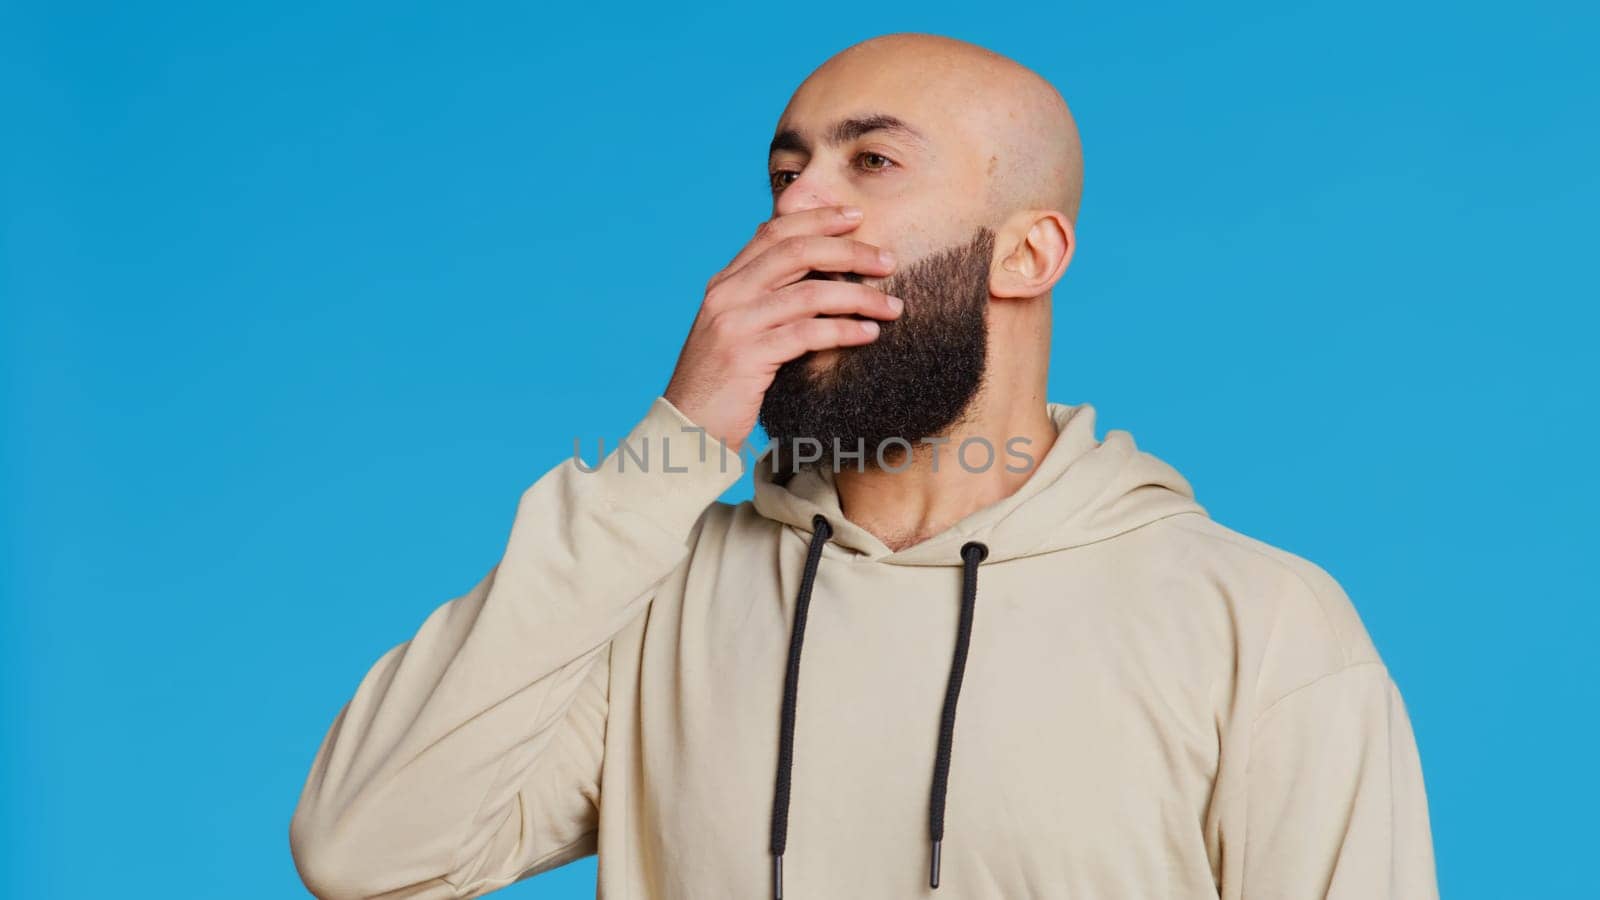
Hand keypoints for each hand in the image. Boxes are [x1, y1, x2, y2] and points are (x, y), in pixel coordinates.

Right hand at [663, 205, 902, 451]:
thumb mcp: (737, 329)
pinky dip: (844, 330)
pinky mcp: (747, 357)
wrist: (687, 428)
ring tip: (892, 306)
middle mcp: (727, 294)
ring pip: (810, 293)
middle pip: (797, 252)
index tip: (856, 217)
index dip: (818, 218)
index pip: (774, 232)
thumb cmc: (723, 383)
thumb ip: (763, 299)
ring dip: (859, 296)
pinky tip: (869, 334)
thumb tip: (810, 272)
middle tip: (888, 260)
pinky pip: (808, 334)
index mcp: (725, 282)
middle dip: (849, 251)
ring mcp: (734, 324)